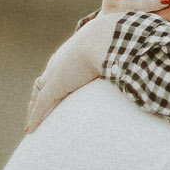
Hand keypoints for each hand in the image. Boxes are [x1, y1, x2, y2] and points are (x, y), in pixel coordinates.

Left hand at [26, 13, 119, 132]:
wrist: (104, 39)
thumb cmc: (114, 42)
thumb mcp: (116, 52)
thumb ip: (121, 61)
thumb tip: (137, 66)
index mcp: (71, 54)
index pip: (57, 71)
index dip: (54, 84)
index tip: (54, 93)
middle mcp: (58, 64)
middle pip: (43, 83)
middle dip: (38, 98)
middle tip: (36, 111)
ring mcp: (54, 75)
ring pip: (38, 95)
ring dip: (35, 110)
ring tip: (32, 125)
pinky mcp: (54, 87)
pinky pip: (41, 106)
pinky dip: (36, 117)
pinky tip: (31, 130)